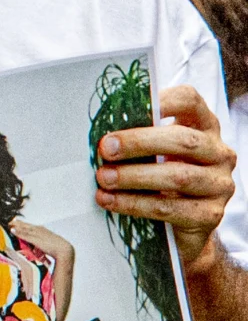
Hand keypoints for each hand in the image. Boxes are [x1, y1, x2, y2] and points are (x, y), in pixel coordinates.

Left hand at [97, 84, 236, 274]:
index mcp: (204, 126)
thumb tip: (101, 130)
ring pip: (178, 178)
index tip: (128, 105)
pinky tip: (110, 201)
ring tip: (103, 178)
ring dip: (134, 177)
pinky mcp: (211, 214)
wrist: (183, 220)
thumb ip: (139, 132)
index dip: (162, 100)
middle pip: (183, 141)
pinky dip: (135, 204)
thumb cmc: (161, 170)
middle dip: (139, 143)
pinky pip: (170, 209)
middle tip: (105, 149)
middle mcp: (219, 153)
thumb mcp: (154, 147)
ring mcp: (219, 184)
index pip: (189, 101)